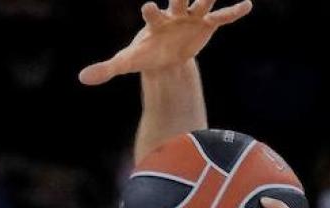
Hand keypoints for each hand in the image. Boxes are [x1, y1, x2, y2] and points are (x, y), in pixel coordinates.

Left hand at [79, 0, 252, 84]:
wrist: (164, 56)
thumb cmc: (144, 54)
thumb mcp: (126, 62)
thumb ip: (106, 69)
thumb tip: (82, 79)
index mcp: (155, 22)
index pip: (152, 13)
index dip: (151, 11)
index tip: (148, 6)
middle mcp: (173, 14)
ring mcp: (191, 18)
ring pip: (202, 2)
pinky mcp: (206, 25)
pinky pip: (222, 17)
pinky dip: (234, 12)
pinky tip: (248, 5)